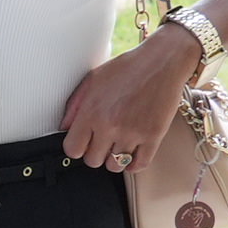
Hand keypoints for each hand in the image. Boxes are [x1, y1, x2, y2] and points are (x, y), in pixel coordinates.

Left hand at [53, 21, 208, 170]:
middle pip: (93, 161)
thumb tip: (65, 128)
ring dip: (114, 159)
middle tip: (103, 141)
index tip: (84, 142)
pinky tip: (132, 152)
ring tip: (118, 145)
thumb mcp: (93, 79)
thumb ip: (75, 105)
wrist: (163, 61)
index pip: (73, 150)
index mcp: (91, 112)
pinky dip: (133, 164)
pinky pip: (139, 165)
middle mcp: (110, 125)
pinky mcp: (153, 136)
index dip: (77, 147)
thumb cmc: (127, 67)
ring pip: (114, 166)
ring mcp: (132, 133)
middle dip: (95, 153)